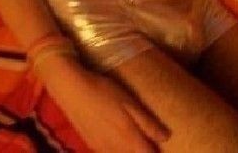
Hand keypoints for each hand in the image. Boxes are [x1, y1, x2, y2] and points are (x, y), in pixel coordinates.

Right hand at [45, 58, 170, 151]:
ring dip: (129, 151)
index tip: (162, 147)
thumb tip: (166, 138)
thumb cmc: (104, 91)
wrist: (71, 89)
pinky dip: (116, 151)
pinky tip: (117, 142)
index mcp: (130, 140)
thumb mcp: (129, 102)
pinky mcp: (91, 144)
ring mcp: (102, 149)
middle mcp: (116, 150)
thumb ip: (148, 123)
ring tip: (134, 142)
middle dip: (142, 152)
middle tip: (149, 143)